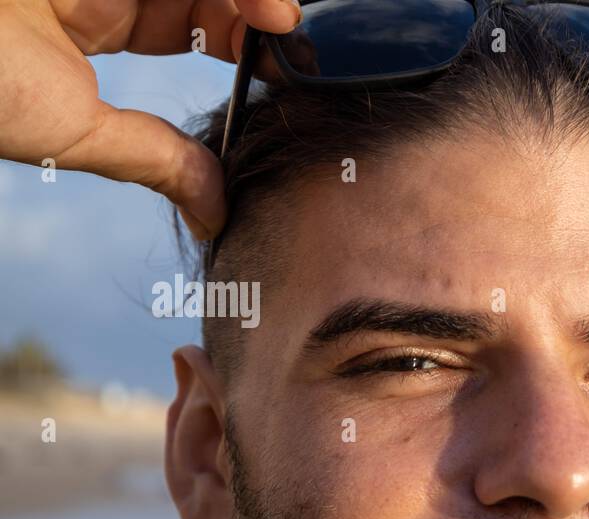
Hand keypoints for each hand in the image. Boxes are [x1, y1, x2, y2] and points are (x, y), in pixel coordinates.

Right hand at [0, 0, 300, 238]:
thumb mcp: (76, 129)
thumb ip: (154, 160)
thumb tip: (216, 214)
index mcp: (100, 14)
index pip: (201, 18)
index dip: (253, 41)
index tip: (292, 73)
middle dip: (263, 10)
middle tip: (300, 47)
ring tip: (285, 24)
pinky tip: (267, 6)